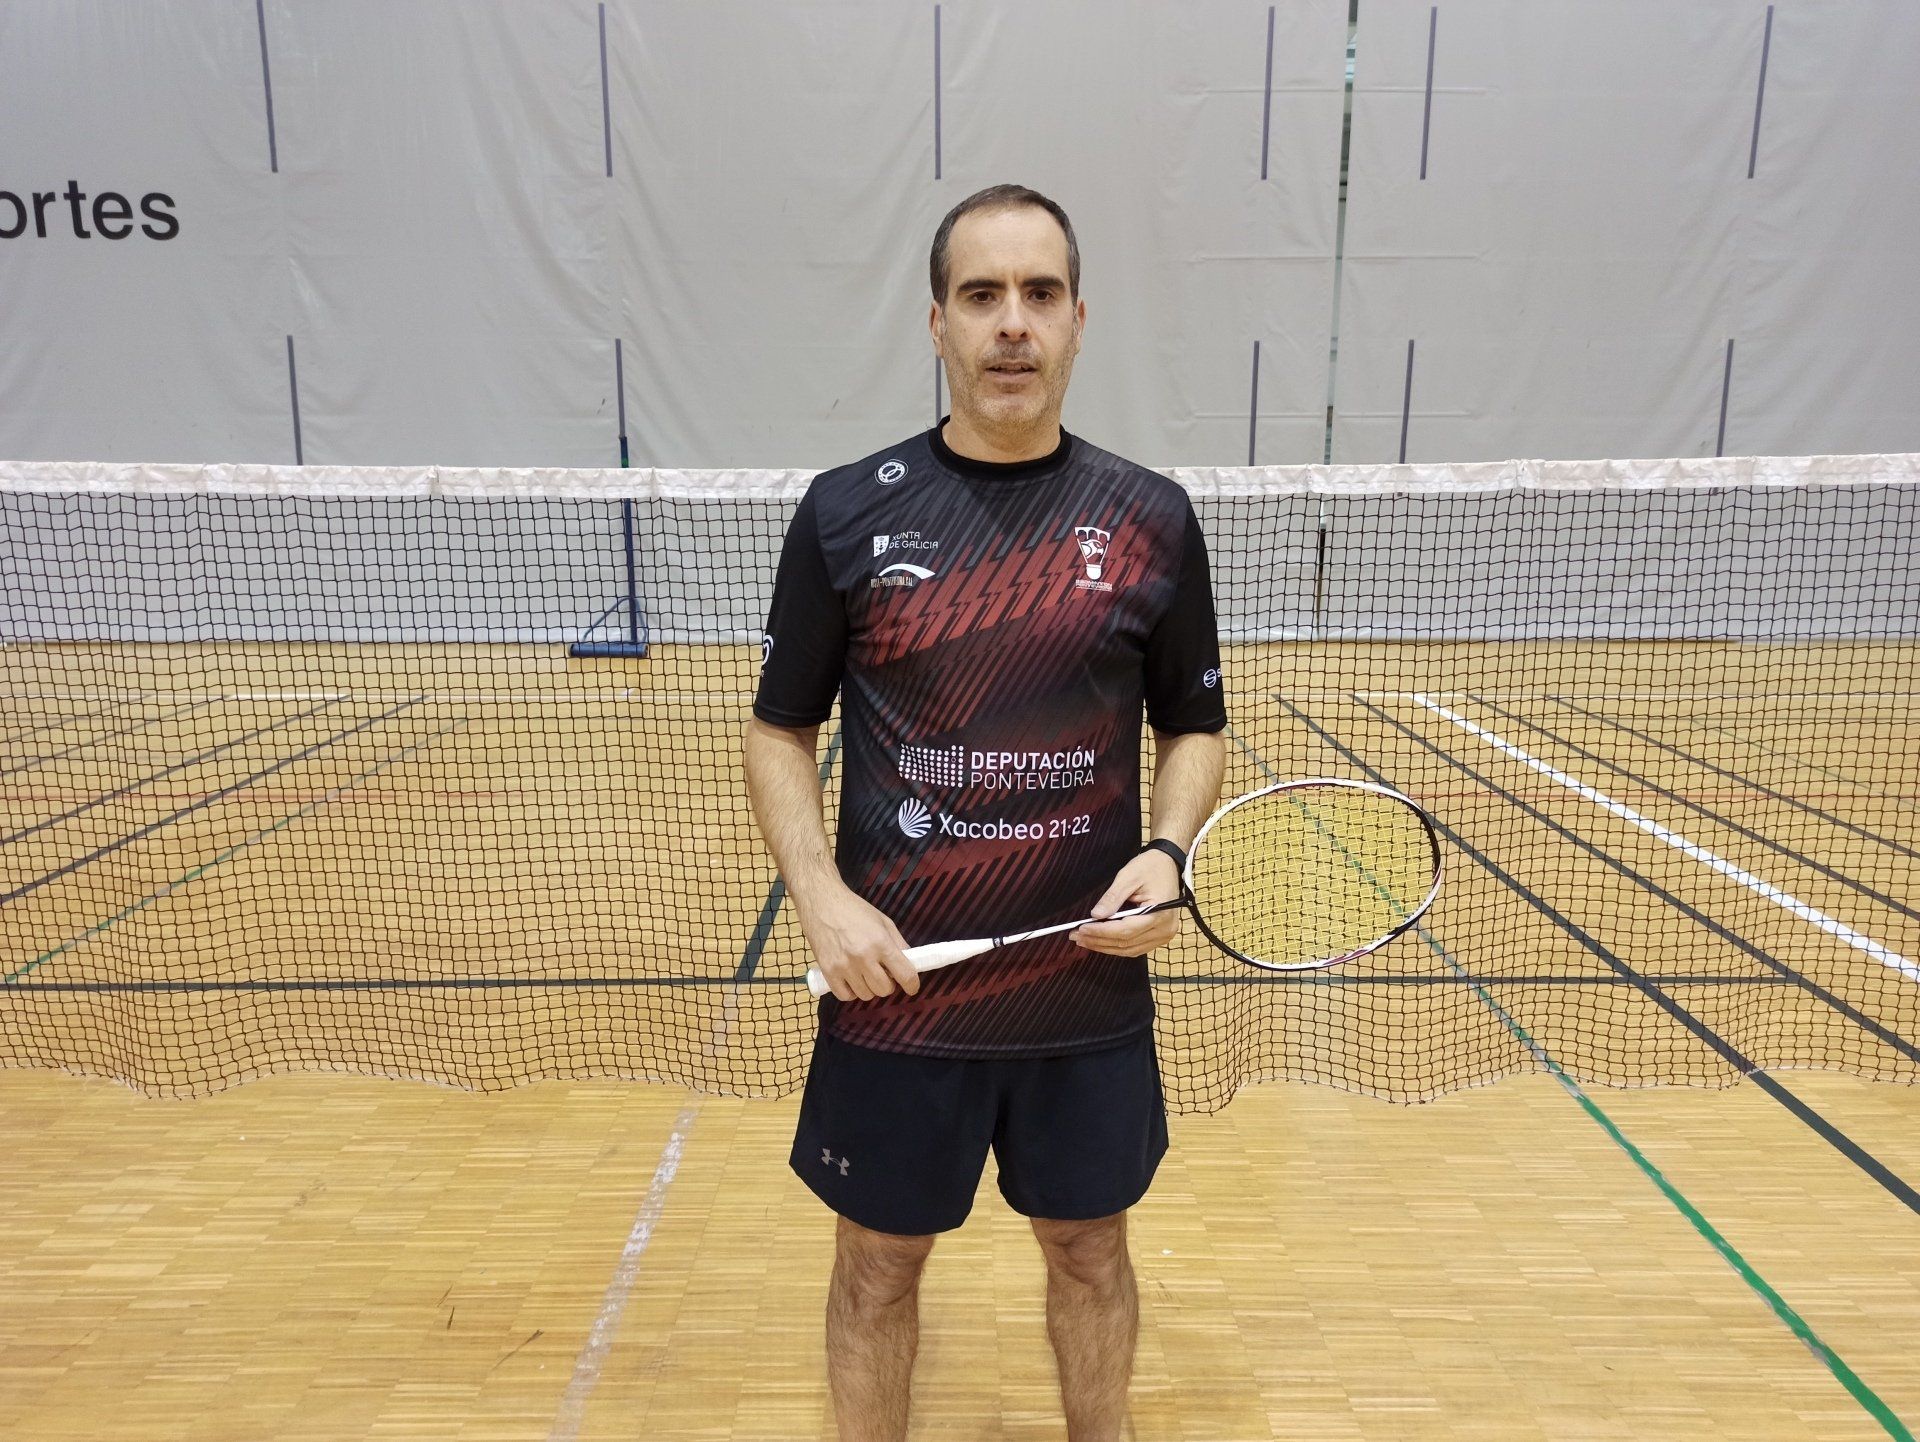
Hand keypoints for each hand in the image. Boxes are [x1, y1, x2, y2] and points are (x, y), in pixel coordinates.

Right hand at [795, 885, 918, 1001]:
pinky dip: (851, 992)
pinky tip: (852, 980)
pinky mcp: (828, 971)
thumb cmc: (855, 910)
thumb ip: (899, 943)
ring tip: (865, 974)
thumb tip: (910, 963)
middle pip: (884, 989)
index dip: (912, 985)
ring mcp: (844, 966)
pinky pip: (845, 996)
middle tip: (883, 974)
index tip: (911, 987)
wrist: (822, 903)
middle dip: (888, 984)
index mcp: (881, 943)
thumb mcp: (883, 921)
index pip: (904, 975)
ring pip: (866, 995)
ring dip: (870, 988)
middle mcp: (863, 957)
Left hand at [1071, 848, 1183, 955]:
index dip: (1101, 931)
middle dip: (1099, 941)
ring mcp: (1164, 935)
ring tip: (1084, 941)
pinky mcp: (1160, 937)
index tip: (1081, 929)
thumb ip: (1112, 897)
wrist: (1169, 865)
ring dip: (1105, 947)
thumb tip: (1095, 915)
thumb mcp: (1129, 876)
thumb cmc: (1150, 867)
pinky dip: (1117, 946)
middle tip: (1076, 936)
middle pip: (1126, 942)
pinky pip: (1136, 948)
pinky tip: (1101, 942)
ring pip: (1130, 949)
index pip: (1125, 930)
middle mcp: (1164, 929)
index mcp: (1159, 913)